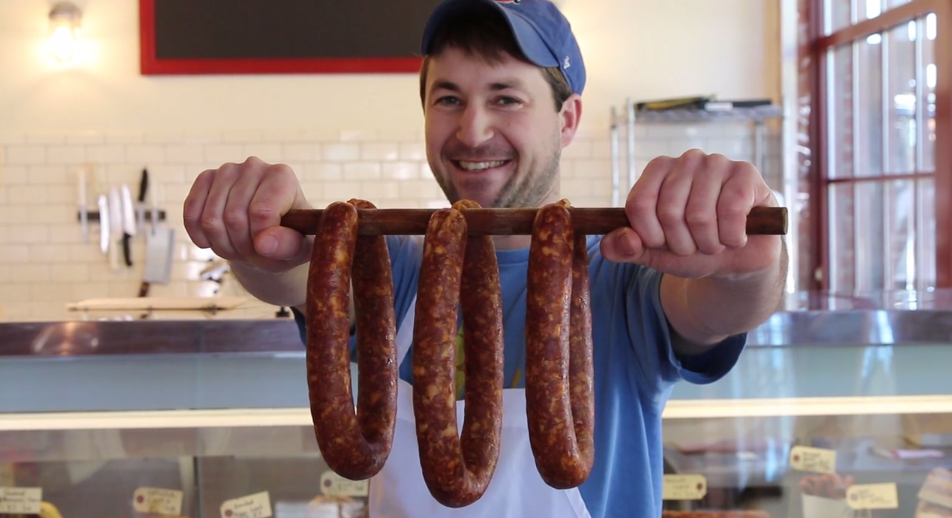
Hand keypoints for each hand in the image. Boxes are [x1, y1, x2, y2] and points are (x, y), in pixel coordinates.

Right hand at [184, 156, 312, 273]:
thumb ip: (288, 246)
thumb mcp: (299, 249)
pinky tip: (212, 241)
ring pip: (210, 220)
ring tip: (238, 246)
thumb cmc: (288, 240)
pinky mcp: (205, 179)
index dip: (261, 241)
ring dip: (221, 245)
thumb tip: (262, 243)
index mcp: (282, 177)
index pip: (261, 214)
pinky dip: (199, 236)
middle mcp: (254, 166)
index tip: (269, 247)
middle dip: (241, 246)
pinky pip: (191, 214)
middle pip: (234, 218)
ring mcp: (227, 170)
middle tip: (252, 251)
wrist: (266, 236)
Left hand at [600, 149, 780, 279]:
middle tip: (696, 245)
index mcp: (658, 171)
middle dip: (682, 244)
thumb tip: (620, 241)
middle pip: (669, 212)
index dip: (650, 236)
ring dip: (709, 244)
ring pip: (700, 216)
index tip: (663, 244)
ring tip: (716, 242)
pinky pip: (731, 212)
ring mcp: (717, 163)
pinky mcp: (745, 173)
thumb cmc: (694, 248)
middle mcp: (686, 160)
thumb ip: (625, 248)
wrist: (738, 259)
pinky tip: (736, 237)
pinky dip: (732, 238)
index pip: (638, 204)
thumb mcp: (653, 253)